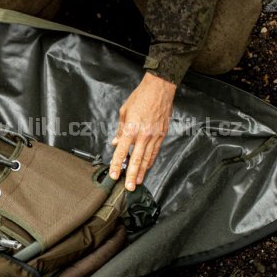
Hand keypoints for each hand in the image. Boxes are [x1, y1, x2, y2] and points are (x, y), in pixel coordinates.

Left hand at [109, 72, 175, 190]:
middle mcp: (143, 135)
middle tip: (128, 187)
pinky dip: (150, 161)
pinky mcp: (162, 134)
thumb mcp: (124, 112)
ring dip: (142, 172)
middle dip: (131, 175)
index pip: (122, 151)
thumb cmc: (140, 97)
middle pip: (136, 160)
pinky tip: (147, 168)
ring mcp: (154, 136)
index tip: (113, 175)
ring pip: (147, 158)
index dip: (116, 165)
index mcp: (131, 129)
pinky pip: (155, 151)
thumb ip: (120, 130)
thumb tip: (115, 143)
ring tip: (137, 182)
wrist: (160, 89)